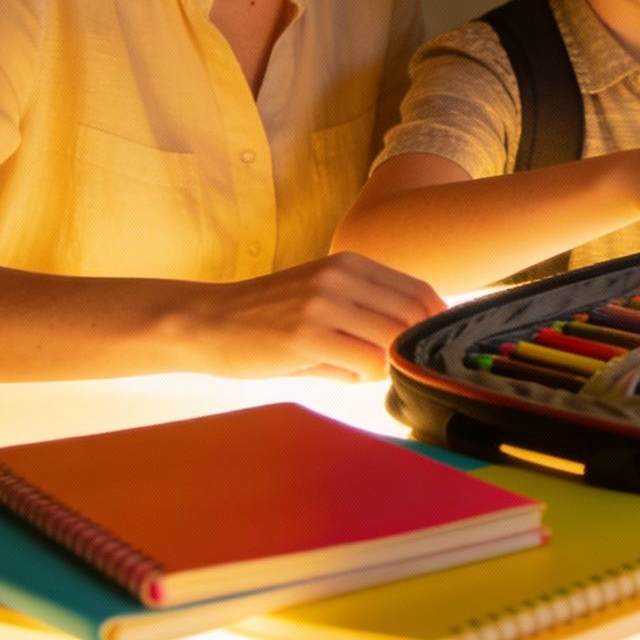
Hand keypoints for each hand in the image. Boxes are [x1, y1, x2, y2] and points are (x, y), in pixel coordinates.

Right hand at [188, 252, 447, 382]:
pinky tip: (339, 373)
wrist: (206, 321)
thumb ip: (369, 312)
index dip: (433, 325)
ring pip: (392, 341)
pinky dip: (362, 376)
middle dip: (412, 349)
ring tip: (356, 368)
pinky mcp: (306, 336)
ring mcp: (324, 304)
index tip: (427, 347)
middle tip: (392, 367)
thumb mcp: (323, 296)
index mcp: (351, 264)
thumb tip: (417, 344)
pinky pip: (365, 363)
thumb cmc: (269, 317)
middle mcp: (342, 277)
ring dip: (386, 365)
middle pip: (413, 317)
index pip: (419, 292)